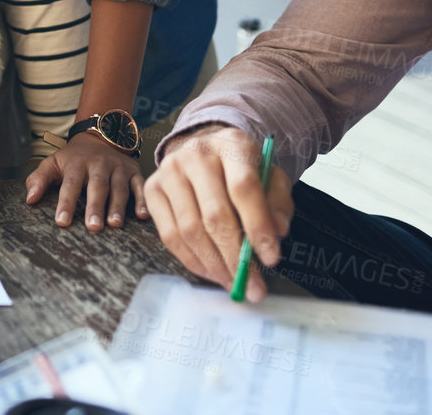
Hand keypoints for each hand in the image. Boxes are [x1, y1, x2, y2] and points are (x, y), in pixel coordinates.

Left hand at [25, 131, 143, 230]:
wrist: (100, 135)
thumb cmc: (74, 158)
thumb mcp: (53, 162)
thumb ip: (39, 179)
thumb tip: (30, 199)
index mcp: (77, 163)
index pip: (70, 184)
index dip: (66, 203)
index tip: (62, 222)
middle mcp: (99, 164)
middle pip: (97, 186)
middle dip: (95, 206)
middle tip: (93, 227)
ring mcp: (118, 168)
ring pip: (119, 187)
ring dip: (118, 206)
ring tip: (114, 224)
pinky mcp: (134, 171)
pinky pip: (139, 186)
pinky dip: (142, 200)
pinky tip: (143, 216)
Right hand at [142, 125, 292, 300]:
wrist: (204, 149)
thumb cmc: (241, 169)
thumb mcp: (270, 177)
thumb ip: (279, 203)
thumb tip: (277, 232)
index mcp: (232, 145)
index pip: (244, 188)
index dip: (257, 226)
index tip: (272, 259)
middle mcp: (196, 154)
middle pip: (215, 215)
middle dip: (235, 258)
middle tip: (252, 286)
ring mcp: (169, 171)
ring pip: (190, 230)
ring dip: (214, 265)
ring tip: (233, 282)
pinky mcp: (152, 189)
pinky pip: (169, 235)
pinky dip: (192, 261)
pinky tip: (211, 272)